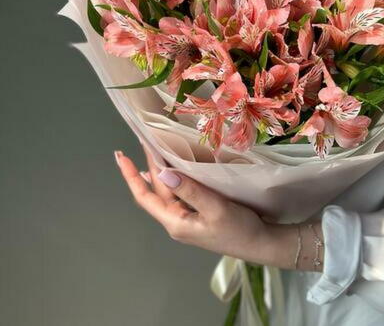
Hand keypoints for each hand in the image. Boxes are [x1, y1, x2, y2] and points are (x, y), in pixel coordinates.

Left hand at [114, 145, 309, 268]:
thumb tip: (162, 172)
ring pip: (169, 190)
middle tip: (145, 139)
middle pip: (157, 190)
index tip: (120, 156)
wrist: (261, 244)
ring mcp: (188, 217)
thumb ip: (189, 190)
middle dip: (148, 166)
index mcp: (176, 221)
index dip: (130, 176)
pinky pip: (181, 192)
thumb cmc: (238, 229)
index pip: (145, 197)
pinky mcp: (200, 213)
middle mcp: (177, 220)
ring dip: (161, 170)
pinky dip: (176, 176)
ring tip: (154, 148)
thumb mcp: (215, 208)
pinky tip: (176, 167)